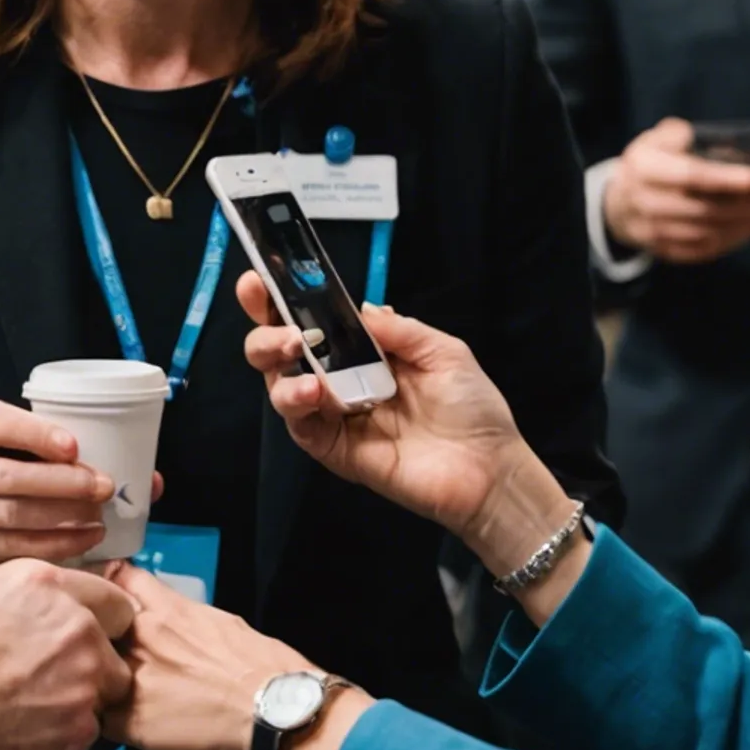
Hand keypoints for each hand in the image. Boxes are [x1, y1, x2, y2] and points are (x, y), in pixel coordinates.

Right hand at [0, 400, 114, 589]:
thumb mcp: (4, 438)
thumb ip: (60, 446)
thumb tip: (149, 479)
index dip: (35, 434)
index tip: (74, 446)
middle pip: (8, 478)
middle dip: (62, 485)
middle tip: (103, 489)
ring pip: (11, 518)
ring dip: (62, 521)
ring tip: (99, 521)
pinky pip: (10, 549)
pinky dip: (51, 547)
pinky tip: (81, 543)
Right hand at [0, 560, 136, 749]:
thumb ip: (12, 582)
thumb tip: (26, 588)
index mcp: (54, 591)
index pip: (116, 604)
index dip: (101, 623)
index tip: (86, 638)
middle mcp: (79, 637)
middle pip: (115, 659)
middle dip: (92, 670)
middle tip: (51, 681)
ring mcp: (81, 693)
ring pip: (98, 704)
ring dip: (74, 708)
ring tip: (30, 713)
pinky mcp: (72, 742)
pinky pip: (77, 743)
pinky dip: (56, 744)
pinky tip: (22, 738)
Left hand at [104, 565, 368, 749]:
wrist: (273, 709)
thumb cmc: (259, 665)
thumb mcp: (221, 623)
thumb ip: (184, 621)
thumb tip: (173, 628)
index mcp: (167, 610)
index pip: (117, 579)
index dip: (104, 587)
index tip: (99, 597)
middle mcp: (142, 637)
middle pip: (91, 623)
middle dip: (87, 634)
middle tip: (87, 646)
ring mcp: (131, 678)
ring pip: (87, 670)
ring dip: (89, 678)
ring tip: (96, 689)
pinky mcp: (130, 721)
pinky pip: (99, 718)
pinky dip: (102, 720)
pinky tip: (113, 727)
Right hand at [240, 278, 591, 622]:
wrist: (489, 468)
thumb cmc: (473, 408)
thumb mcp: (444, 351)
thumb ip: (397, 330)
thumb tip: (357, 308)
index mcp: (366, 353)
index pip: (316, 323)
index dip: (282, 301)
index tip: (260, 282)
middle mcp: (343, 381)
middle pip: (283, 353)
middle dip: (266, 330)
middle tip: (282, 325)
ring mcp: (335, 417)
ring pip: (280, 388)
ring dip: (277, 366)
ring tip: (294, 354)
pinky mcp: (335, 451)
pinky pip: (300, 427)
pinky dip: (295, 405)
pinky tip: (312, 393)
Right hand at [603, 119, 749, 263]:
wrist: (616, 205)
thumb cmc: (647, 165)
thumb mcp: (654, 140)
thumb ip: (680, 135)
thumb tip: (723, 141)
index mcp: (646, 169)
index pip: (694, 177)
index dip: (733, 180)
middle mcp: (648, 203)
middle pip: (707, 208)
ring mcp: (654, 232)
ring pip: (709, 232)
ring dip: (748, 224)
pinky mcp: (664, 251)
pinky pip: (704, 250)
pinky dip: (734, 241)